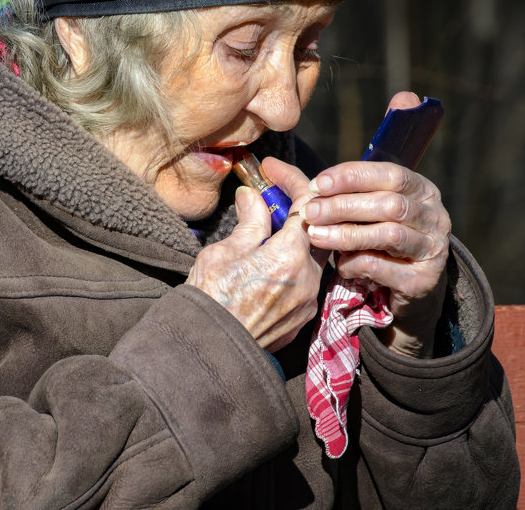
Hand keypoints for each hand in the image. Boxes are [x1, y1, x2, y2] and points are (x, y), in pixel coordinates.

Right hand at [185, 167, 325, 351]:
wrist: (207, 354)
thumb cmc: (209, 302)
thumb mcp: (223, 253)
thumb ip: (249, 223)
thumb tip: (253, 196)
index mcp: (289, 256)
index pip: (307, 204)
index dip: (291, 180)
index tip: (271, 170)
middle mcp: (308, 278)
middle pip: (317, 229)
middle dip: (297, 208)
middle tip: (271, 196)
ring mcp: (308, 301)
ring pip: (312, 256)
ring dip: (294, 238)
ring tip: (265, 229)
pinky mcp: (302, 318)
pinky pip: (305, 281)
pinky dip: (292, 264)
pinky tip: (268, 261)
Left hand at [293, 91, 450, 358]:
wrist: (404, 289)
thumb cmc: (372, 237)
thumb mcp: (353, 207)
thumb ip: (319, 187)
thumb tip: (269, 164)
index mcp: (420, 188)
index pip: (389, 173)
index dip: (352, 177)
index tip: (318, 184)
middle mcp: (434, 214)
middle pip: (389, 203)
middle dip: (345, 207)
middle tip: (310, 213)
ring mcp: (433, 248)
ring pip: (389, 234)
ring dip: (348, 234)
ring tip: (317, 237)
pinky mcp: (424, 280)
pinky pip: (389, 269)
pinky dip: (360, 264)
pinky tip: (341, 266)